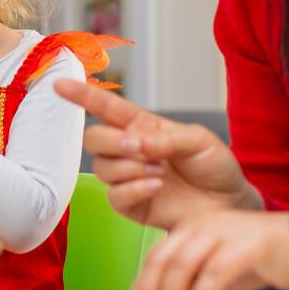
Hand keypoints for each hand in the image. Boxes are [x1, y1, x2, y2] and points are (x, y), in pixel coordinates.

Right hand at [53, 80, 259, 230]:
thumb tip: (139, 142)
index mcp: (143, 126)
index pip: (106, 108)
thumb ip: (169, 139)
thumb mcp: (200, 141)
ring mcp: (128, 178)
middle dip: (112, 141)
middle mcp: (129, 150)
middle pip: (94, 138)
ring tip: (160, 173)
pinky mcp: (131, 204)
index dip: (82, 95)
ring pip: (102, 168)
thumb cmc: (215, 166)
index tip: (60, 85)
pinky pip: (115, 195)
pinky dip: (134, 189)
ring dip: (129, 168)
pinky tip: (157, 187)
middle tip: (140, 148)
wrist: (228, 203)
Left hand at [124, 209, 288, 289]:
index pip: (154, 261)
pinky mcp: (242, 247)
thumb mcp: (216, 272)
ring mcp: (220, 233)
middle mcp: (199, 226)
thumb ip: (191, 287)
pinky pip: (212, 276)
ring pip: (181, 268)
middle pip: (160, 263)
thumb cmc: (259, 261)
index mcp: (188, 229)